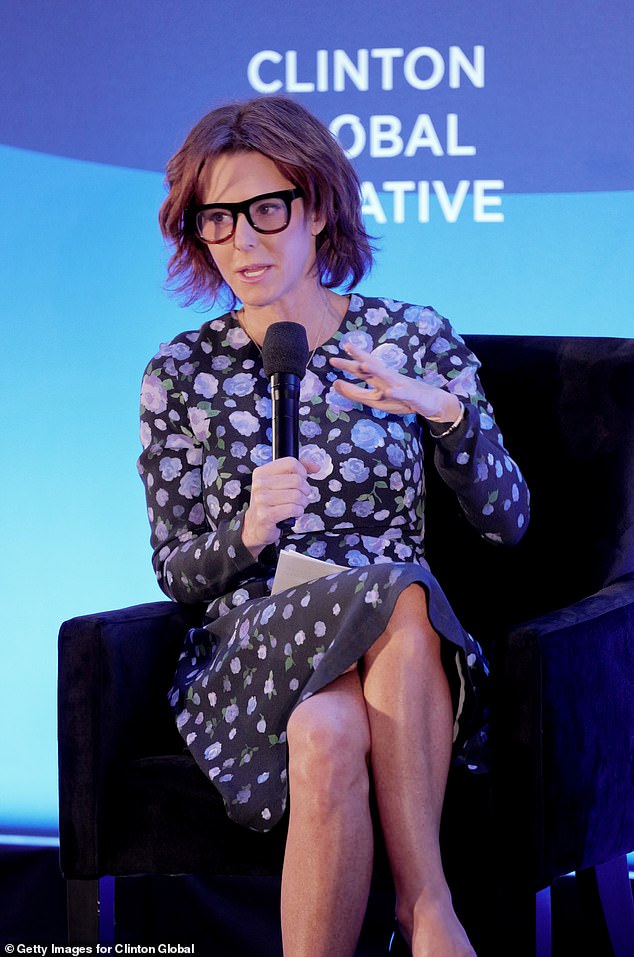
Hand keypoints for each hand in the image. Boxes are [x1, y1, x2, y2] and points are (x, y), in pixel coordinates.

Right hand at [242, 456, 319, 556]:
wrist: (256, 526)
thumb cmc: (270, 503)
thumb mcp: (279, 482)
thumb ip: (297, 471)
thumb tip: (315, 466)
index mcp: (262, 472)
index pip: (290, 463)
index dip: (302, 472)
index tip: (303, 479)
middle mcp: (259, 484)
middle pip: (297, 480)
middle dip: (305, 490)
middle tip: (302, 496)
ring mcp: (261, 500)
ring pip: (297, 495)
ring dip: (303, 503)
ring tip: (297, 505)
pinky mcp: (265, 515)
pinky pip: (293, 509)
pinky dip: (298, 512)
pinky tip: (294, 513)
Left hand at [329, 342, 461, 421]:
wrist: (431, 402)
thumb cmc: (401, 399)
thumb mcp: (375, 399)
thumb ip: (355, 392)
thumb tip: (335, 384)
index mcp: (379, 379)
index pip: (362, 370)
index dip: (349, 363)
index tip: (333, 358)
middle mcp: (389, 378)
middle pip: (373, 366)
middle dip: (360, 357)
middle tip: (347, 346)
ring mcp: (401, 385)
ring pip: (387, 376)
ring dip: (376, 370)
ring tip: (364, 365)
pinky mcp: (412, 396)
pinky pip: (403, 394)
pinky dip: (397, 392)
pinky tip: (390, 391)